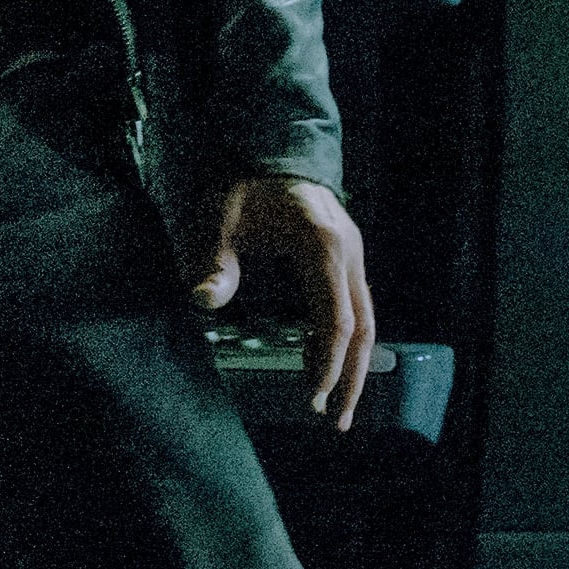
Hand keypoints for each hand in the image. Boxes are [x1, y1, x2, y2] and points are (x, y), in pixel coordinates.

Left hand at [189, 176, 375, 429]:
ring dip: (353, 365)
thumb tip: (201, 300)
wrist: (266, 147)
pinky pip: (354, 307)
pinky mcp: (347, 257)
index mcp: (323, 245)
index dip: (326, 364)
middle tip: (335, 422)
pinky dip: (343, 340)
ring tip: (334, 407)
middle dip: (350, 378)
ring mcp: (353, 253)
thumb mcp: (217, 216)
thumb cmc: (241, 185)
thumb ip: (213, 259)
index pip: (335, 321)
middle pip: (364, 328)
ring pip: (366, 320)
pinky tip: (318, 362)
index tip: (311, 399)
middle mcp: (349, 252)